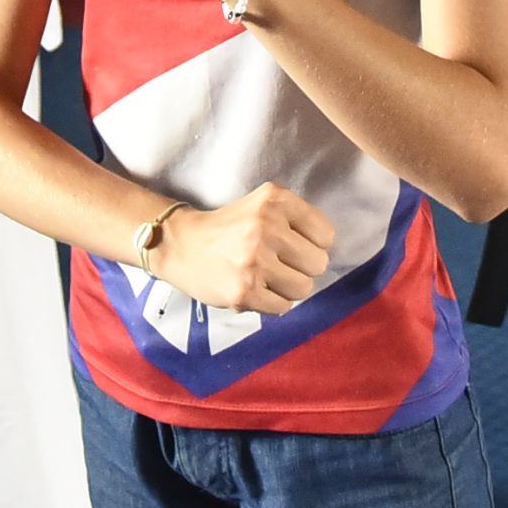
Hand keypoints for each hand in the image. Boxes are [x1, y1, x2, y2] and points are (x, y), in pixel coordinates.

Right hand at [153, 183, 335, 314]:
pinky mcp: (244, 290)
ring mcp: (255, 260)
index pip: (326, 235)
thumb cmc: (229, 227)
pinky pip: (283, 307)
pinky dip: (272, 302)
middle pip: (318, 264)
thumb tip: (326, 252)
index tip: (293, 246)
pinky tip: (254, 289)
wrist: (181, 245)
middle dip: (302, 268)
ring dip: (288, 287)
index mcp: (275, 200)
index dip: (312, 245)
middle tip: (279, 264)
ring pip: (303, 288)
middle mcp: (266, 226)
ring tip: (266, 278)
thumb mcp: (262, 205)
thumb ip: (295, 220)